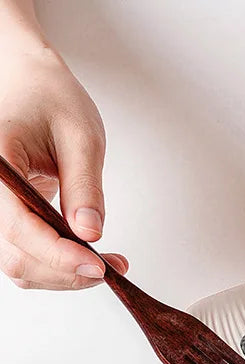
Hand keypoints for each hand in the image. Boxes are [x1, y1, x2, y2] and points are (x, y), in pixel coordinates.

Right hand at [0, 44, 126, 288]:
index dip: (59, 255)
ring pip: (20, 265)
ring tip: (106, 265)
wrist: (29, 82)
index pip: (19, 227)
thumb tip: (90, 234)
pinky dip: (58, 267)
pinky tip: (88, 258)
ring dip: (64, 276)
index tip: (98, 267)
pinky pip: (26, 257)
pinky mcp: (7, 220)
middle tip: (110, 269)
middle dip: (66, 272)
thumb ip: (85, 186)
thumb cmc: (51, 98)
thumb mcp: (81, 136)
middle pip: (17, 257)